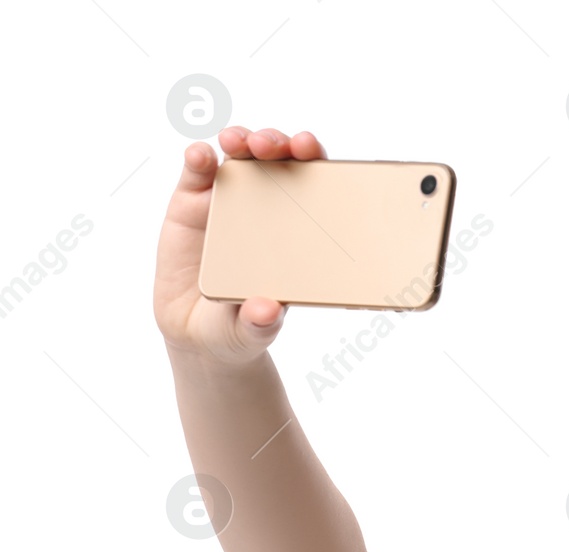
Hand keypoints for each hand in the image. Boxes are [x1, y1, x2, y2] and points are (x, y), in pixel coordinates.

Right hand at [153, 126, 327, 364]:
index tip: (311, 150)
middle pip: (277, 160)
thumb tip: (267, 312)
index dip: (315, 162)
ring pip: (239, 157)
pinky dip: (199, 158)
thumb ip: (260, 323)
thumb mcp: (253, 330)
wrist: (199, 332)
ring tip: (238, 143)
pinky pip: (197, 172)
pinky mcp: (192, 203)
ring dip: (241, 140)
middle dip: (277, 143)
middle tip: (273, 146)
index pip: (314, 186)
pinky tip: (201, 156)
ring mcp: (229, 201)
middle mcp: (268, 207)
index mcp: (298, 231)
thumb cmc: (240, 326)